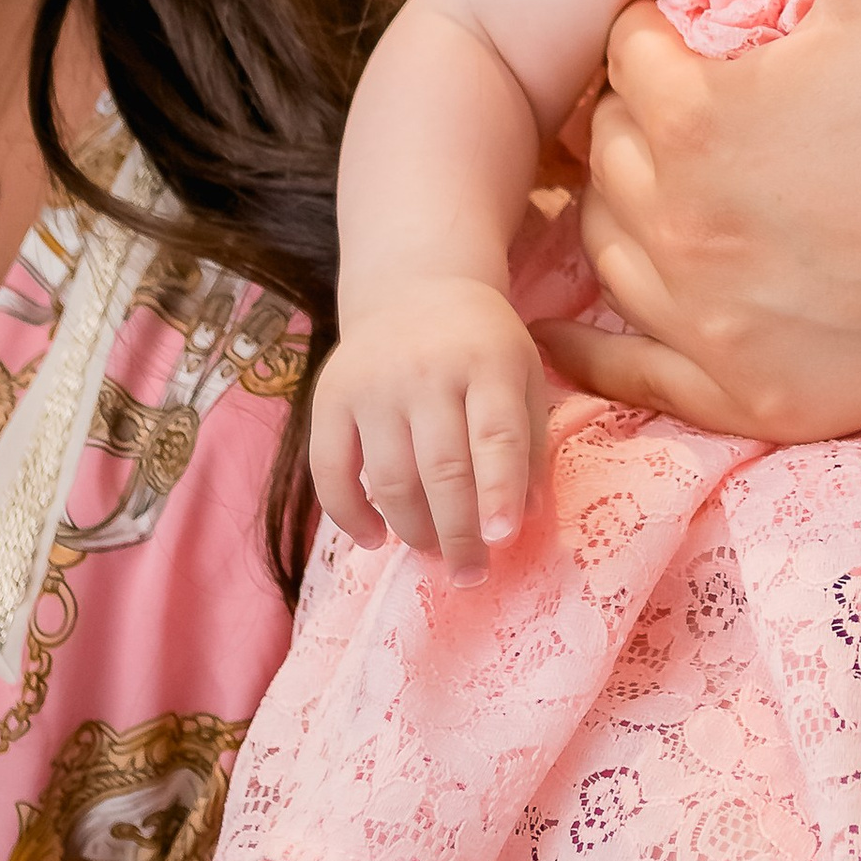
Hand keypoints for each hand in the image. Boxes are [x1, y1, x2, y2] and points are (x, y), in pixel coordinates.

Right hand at [309, 276, 545, 572]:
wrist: (416, 288)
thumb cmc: (483, 347)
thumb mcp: (524, 376)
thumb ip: (530, 443)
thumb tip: (528, 519)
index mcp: (489, 361)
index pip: (495, 433)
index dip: (499, 490)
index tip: (504, 539)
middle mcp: (428, 369)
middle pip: (442, 469)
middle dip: (459, 533)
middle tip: (471, 573)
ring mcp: (374, 383)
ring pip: (390, 479)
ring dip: (413, 531)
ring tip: (435, 554)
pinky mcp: (330, 397)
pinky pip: (331, 471)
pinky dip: (350, 516)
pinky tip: (375, 539)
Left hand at [536, 0, 860, 440]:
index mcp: (690, 114)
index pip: (630, 54)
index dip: (661, 30)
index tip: (693, 27)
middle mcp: (675, 222)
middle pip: (609, 153)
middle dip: (637, 117)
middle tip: (683, 99)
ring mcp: (706, 321)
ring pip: (608, 255)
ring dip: (621, 213)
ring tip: (658, 187)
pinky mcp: (747, 393)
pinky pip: (630, 378)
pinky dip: (589, 354)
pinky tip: (564, 339)